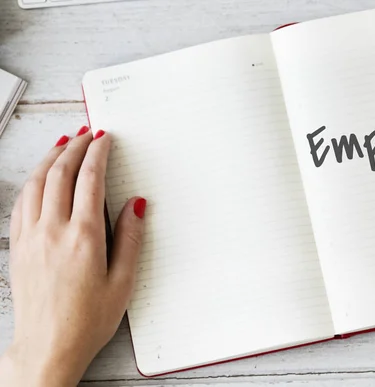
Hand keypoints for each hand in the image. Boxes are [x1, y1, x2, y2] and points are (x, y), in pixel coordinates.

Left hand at [0, 127, 145, 386]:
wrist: (47, 347)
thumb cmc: (87, 320)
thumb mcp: (123, 282)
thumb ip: (131, 238)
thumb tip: (135, 205)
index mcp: (84, 237)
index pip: (89, 179)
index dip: (98, 153)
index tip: (104, 138)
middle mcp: (53, 231)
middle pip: (60, 173)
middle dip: (75, 147)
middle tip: (86, 133)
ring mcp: (31, 237)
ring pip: (37, 183)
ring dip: (51, 158)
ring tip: (63, 143)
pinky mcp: (19, 247)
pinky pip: (22, 202)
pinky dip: (32, 181)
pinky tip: (39, 177)